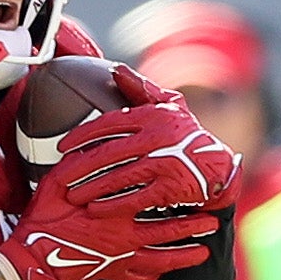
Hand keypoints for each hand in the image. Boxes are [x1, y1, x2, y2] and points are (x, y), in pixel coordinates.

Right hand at [0, 99, 228, 279]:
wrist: (32, 261)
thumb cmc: (44, 218)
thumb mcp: (59, 180)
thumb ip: (82, 162)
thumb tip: (96, 140)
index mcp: (117, 211)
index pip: (156, 199)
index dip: (180, 193)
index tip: (199, 187)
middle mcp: (126, 237)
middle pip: (168, 232)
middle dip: (193, 227)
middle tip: (214, 223)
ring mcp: (121, 260)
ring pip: (161, 260)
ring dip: (184, 256)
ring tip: (203, 253)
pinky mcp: (111, 276)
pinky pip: (139, 279)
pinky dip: (153, 275)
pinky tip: (162, 273)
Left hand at [52, 66, 242, 212]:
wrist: (220, 169)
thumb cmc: (188, 136)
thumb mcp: (171, 108)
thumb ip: (142, 89)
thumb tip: (115, 70)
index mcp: (154, 116)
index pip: (110, 123)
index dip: (82, 135)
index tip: (62, 148)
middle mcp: (158, 137)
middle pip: (109, 152)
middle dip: (80, 166)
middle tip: (60, 176)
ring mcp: (165, 163)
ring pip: (119, 177)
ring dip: (92, 188)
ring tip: (72, 196)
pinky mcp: (171, 188)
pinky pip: (135, 198)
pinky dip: (113, 205)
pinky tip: (95, 209)